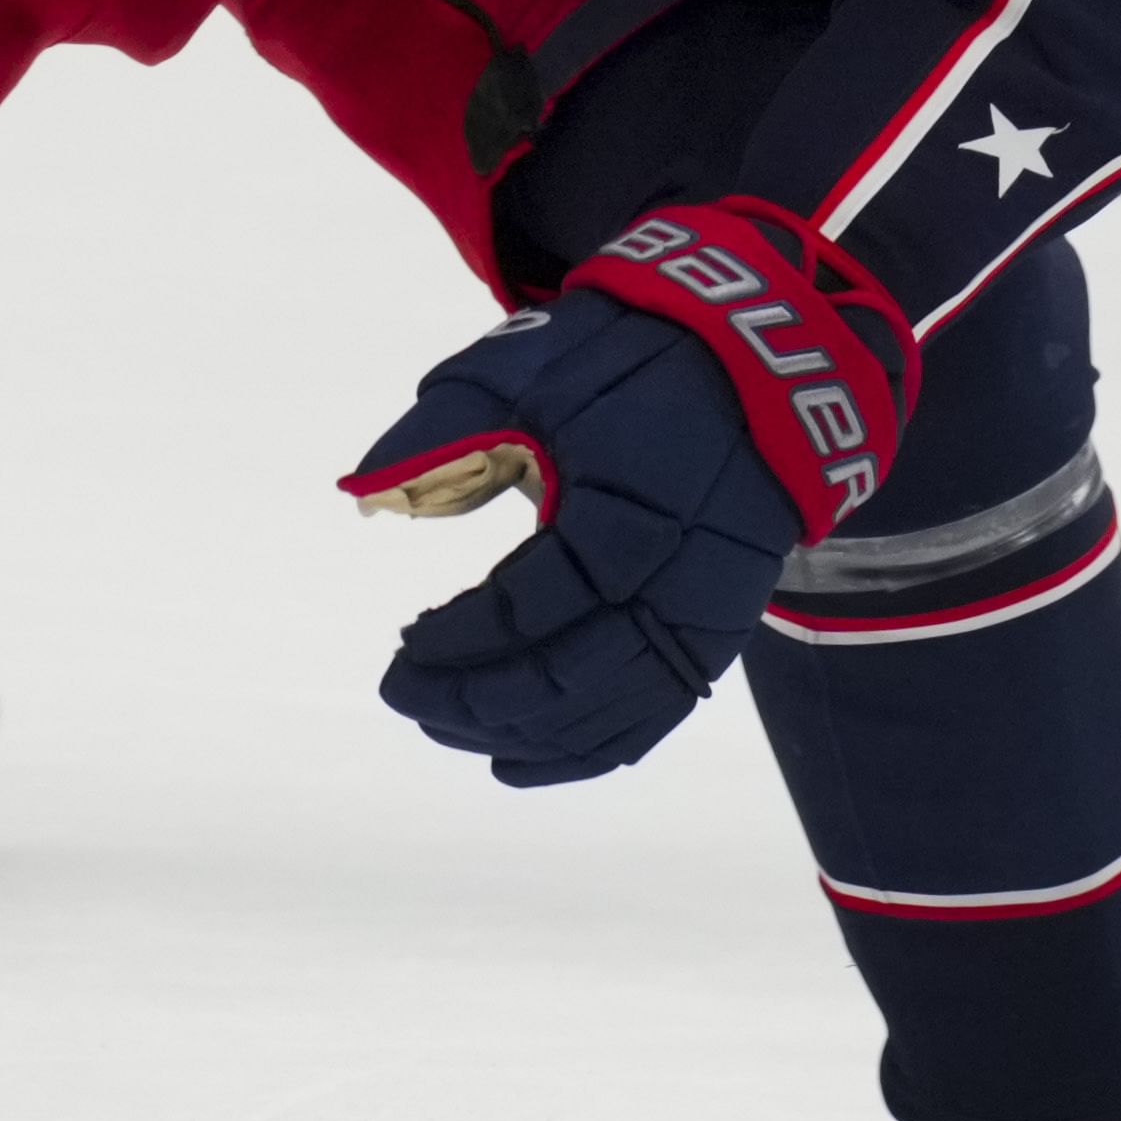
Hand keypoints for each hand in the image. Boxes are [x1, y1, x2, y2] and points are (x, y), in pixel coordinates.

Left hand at [343, 201, 911, 784]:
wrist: (760, 362)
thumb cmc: (628, 358)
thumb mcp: (527, 369)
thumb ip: (443, 429)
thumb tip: (361, 491)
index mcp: (624, 512)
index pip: (525, 611)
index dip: (455, 642)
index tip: (401, 644)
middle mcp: (675, 581)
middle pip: (563, 679)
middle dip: (471, 700)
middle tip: (402, 692)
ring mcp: (706, 617)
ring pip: (605, 714)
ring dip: (517, 733)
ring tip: (446, 723)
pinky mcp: (718, 634)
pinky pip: (651, 718)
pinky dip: (583, 752)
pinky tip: (515, 761)